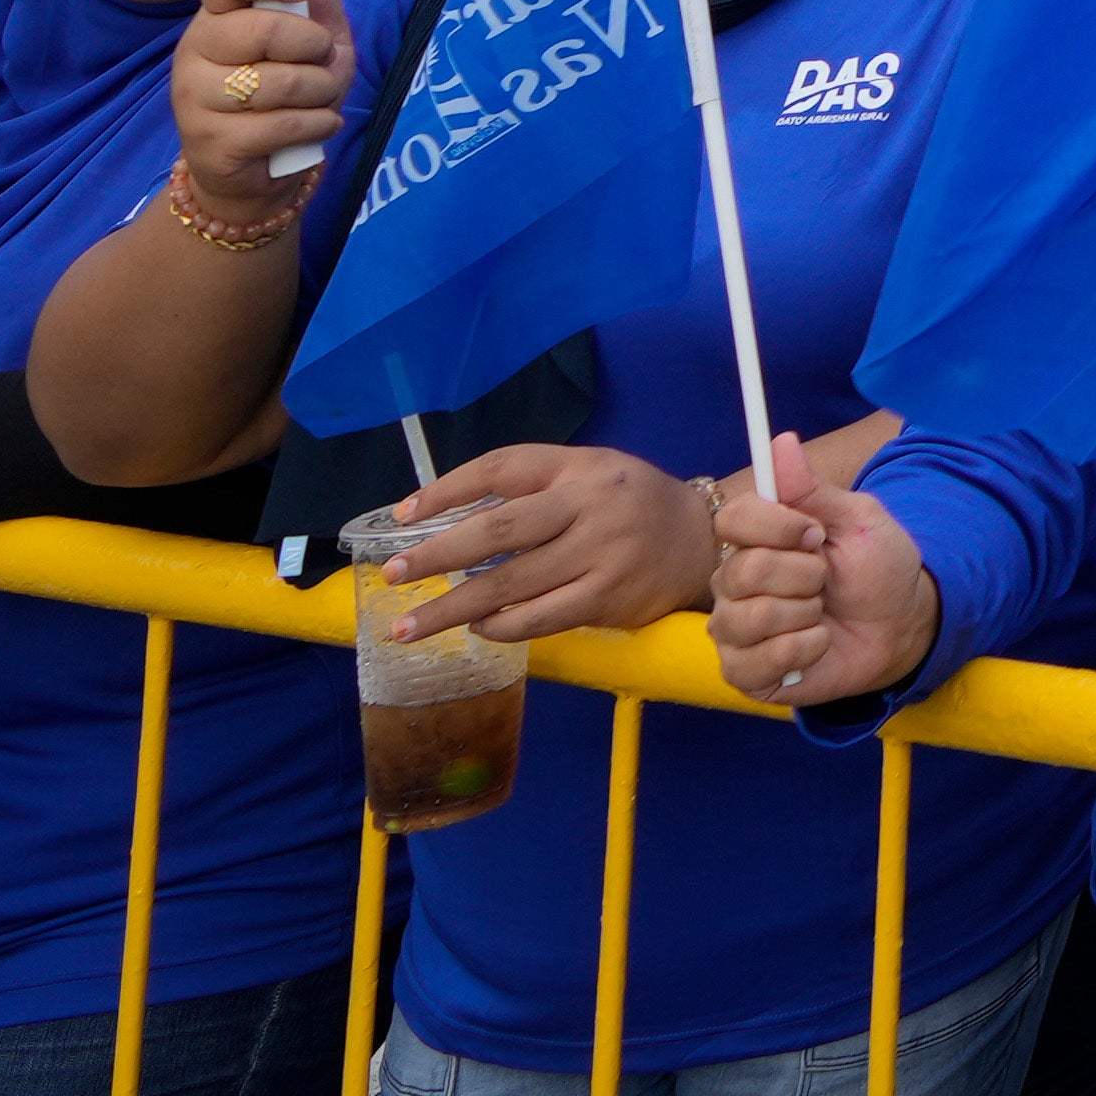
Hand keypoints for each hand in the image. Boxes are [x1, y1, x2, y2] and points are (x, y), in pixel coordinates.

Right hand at [175, 0, 345, 207]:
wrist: (260, 174)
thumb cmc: (290, 96)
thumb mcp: (315, 40)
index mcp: (215, 18)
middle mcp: (194, 53)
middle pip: (260, 29)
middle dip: (312, 47)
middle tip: (322, 61)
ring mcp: (195, 99)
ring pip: (277, 82)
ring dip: (321, 91)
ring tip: (319, 99)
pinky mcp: (210, 142)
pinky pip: (281, 124)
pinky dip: (317, 125)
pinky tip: (314, 127)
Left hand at [399, 443, 721, 645]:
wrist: (703, 538)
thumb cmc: (630, 503)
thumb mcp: (590, 474)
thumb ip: (534, 490)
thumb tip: (451, 521)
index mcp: (577, 467)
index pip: (502, 468)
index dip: (448, 489)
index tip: (403, 515)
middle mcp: (588, 505)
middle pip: (497, 532)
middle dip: (435, 555)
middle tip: (392, 576)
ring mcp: (600, 554)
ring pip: (510, 585)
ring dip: (453, 608)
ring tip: (411, 626)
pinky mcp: (608, 597)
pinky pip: (540, 618)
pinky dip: (501, 626)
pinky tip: (478, 628)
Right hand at [708, 450, 939, 710]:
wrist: (900, 626)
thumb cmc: (876, 568)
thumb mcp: (858, 520)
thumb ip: (813, 490)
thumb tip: (780, 441)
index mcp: (757, 537)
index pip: (732, 518)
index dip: (775, 526)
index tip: (817, 533)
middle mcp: (734, 580)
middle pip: (745, 570)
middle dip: (805, 576)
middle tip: (826, 580)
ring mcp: (735, 628)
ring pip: (749, 618)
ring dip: (805, 615)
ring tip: (822, 614)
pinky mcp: (744, 672)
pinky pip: (756, 662)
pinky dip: (803, 651)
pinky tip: (818, 645)